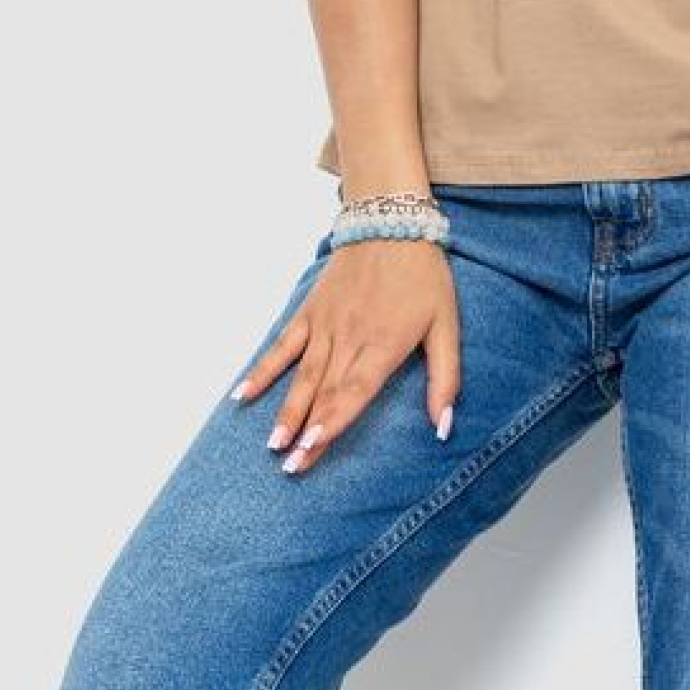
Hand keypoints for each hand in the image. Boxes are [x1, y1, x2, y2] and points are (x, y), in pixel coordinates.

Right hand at [230, 240, 460, 472]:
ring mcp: (324, 325)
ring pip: (301, 376)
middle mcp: (349, 338)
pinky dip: (262, 370)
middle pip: (325, 393)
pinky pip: (281, 346)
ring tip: (273, 445)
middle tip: (291, 467)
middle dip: (308, 432)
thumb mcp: (447, 326)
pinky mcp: (309, 312)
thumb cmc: (423, 276)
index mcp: (383, 345)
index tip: (313, 448)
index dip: (333, 421)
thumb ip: (446, 379)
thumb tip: (444, 427)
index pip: (354, 391)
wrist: (390, 222)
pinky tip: (242, 395)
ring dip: (285, 411)